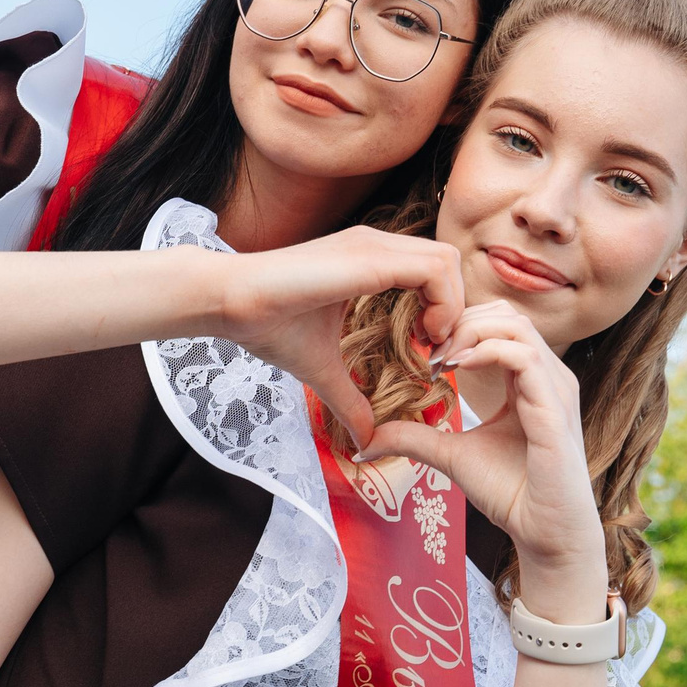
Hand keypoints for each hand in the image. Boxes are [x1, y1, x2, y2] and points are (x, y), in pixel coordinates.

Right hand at [212, 229, 464, 445]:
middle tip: (436, 350)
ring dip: (453, 307)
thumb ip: (348, 400)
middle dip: (457, 309)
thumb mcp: (322, 369)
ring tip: (430, 344)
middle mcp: (377, 245)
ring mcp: (374, 246)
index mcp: (370, 261)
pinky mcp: (369, 256)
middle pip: (449, 262)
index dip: (444, 311)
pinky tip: (422, 337)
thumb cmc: (268, 325)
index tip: (427, 352)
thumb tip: (364, 441)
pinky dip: (443, 304)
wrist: (230, 303)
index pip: (434, 271)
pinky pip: (434, 270)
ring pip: (448, 261)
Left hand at [358, 302, 605, 606]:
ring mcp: (554, 388)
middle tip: (426, 350)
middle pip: (506, 313)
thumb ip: (414, 438)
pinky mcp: (554, 408)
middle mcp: (547, 376)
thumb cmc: (511, 492)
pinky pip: (523, 357)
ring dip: (468, 332)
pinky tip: (456, 368)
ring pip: (515, 325)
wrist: (545, 534)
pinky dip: (485, 351)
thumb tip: (365, 441)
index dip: (457, 325)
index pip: (498, 323)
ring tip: (438, 360)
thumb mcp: (452, 456)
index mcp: (530, 379)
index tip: (423, 353)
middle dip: (459, 320)